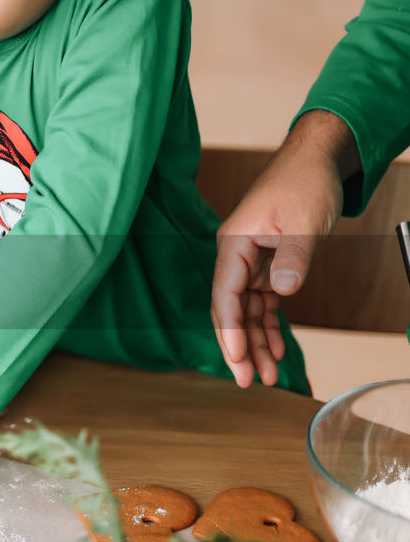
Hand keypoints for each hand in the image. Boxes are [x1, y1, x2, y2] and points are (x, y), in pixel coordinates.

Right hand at [211, 110, 355, 386]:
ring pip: (248, 312)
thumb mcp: (303, 220)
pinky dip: (270, 326)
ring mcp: (252, 262)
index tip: (237, 359)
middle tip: (250, 381)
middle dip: (239, 347)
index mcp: (234, 244)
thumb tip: (281, 291)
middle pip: (231, 310)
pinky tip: (277, 349)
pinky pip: (264, 303)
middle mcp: (237, 256)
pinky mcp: (268, 265)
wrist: (316, 160)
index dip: (229, 331)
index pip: (225, 296)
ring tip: (269, 375)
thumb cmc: (303, 182)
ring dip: (257, 343)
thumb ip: (293, 257)